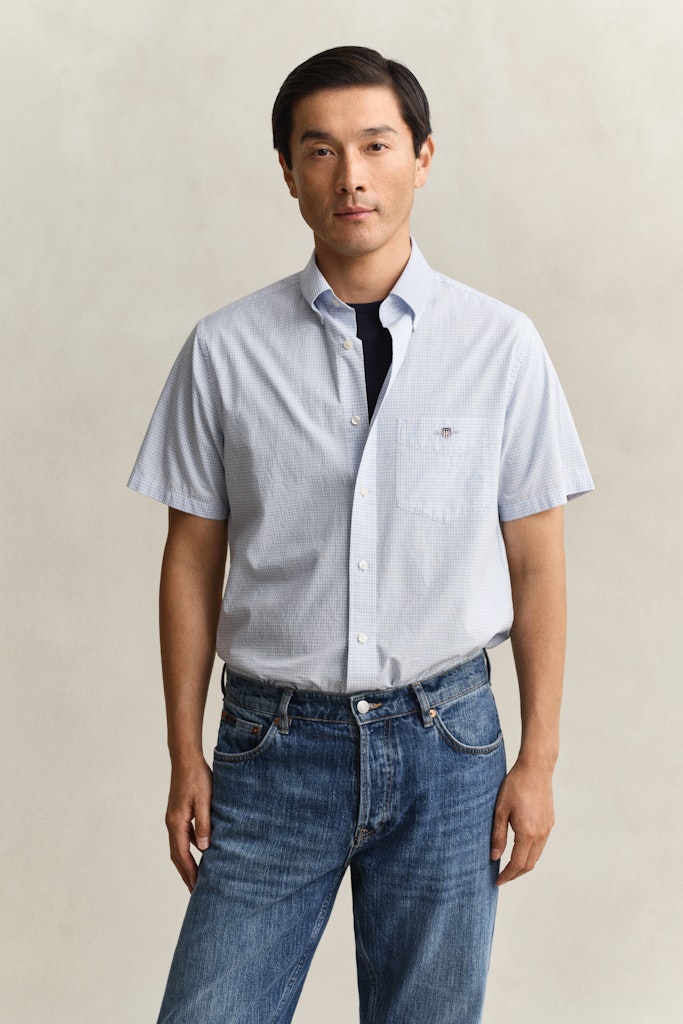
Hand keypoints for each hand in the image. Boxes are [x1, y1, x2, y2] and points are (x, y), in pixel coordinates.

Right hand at [165, 758, 212, 892]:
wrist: (186, 759)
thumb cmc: (197, 778)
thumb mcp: (204, 802)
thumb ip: (204, 825)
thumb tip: (204, 850)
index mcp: (177, 823)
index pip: (183, 855)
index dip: (190, 873)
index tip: (197, 890)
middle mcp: (172, 823)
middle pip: (177, 855)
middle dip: (186, 874)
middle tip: (195, 892)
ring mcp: (174, 818)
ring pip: (180, 846)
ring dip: (187, 863)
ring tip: (197, 877)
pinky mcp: (179, 812)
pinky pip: (184, 836)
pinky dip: (190, 848)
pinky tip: (201, 851)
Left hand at [490, 761, 554, 885]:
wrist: (536, 769)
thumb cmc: (515, 786)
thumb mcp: (500, 810)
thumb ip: (498, 835)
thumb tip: (494, 857)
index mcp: (527, 833)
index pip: (517, 864)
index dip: (507, 875)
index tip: (497, 881)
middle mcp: (541, 834)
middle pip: (529, 864)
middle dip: (515, 874)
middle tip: (502, 877)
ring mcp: (547, 829)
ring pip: (536, 856)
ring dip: (523, 865)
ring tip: (509, 866)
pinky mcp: (550, 822)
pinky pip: (541, 845)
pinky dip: (530, 853)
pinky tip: (520, 849)